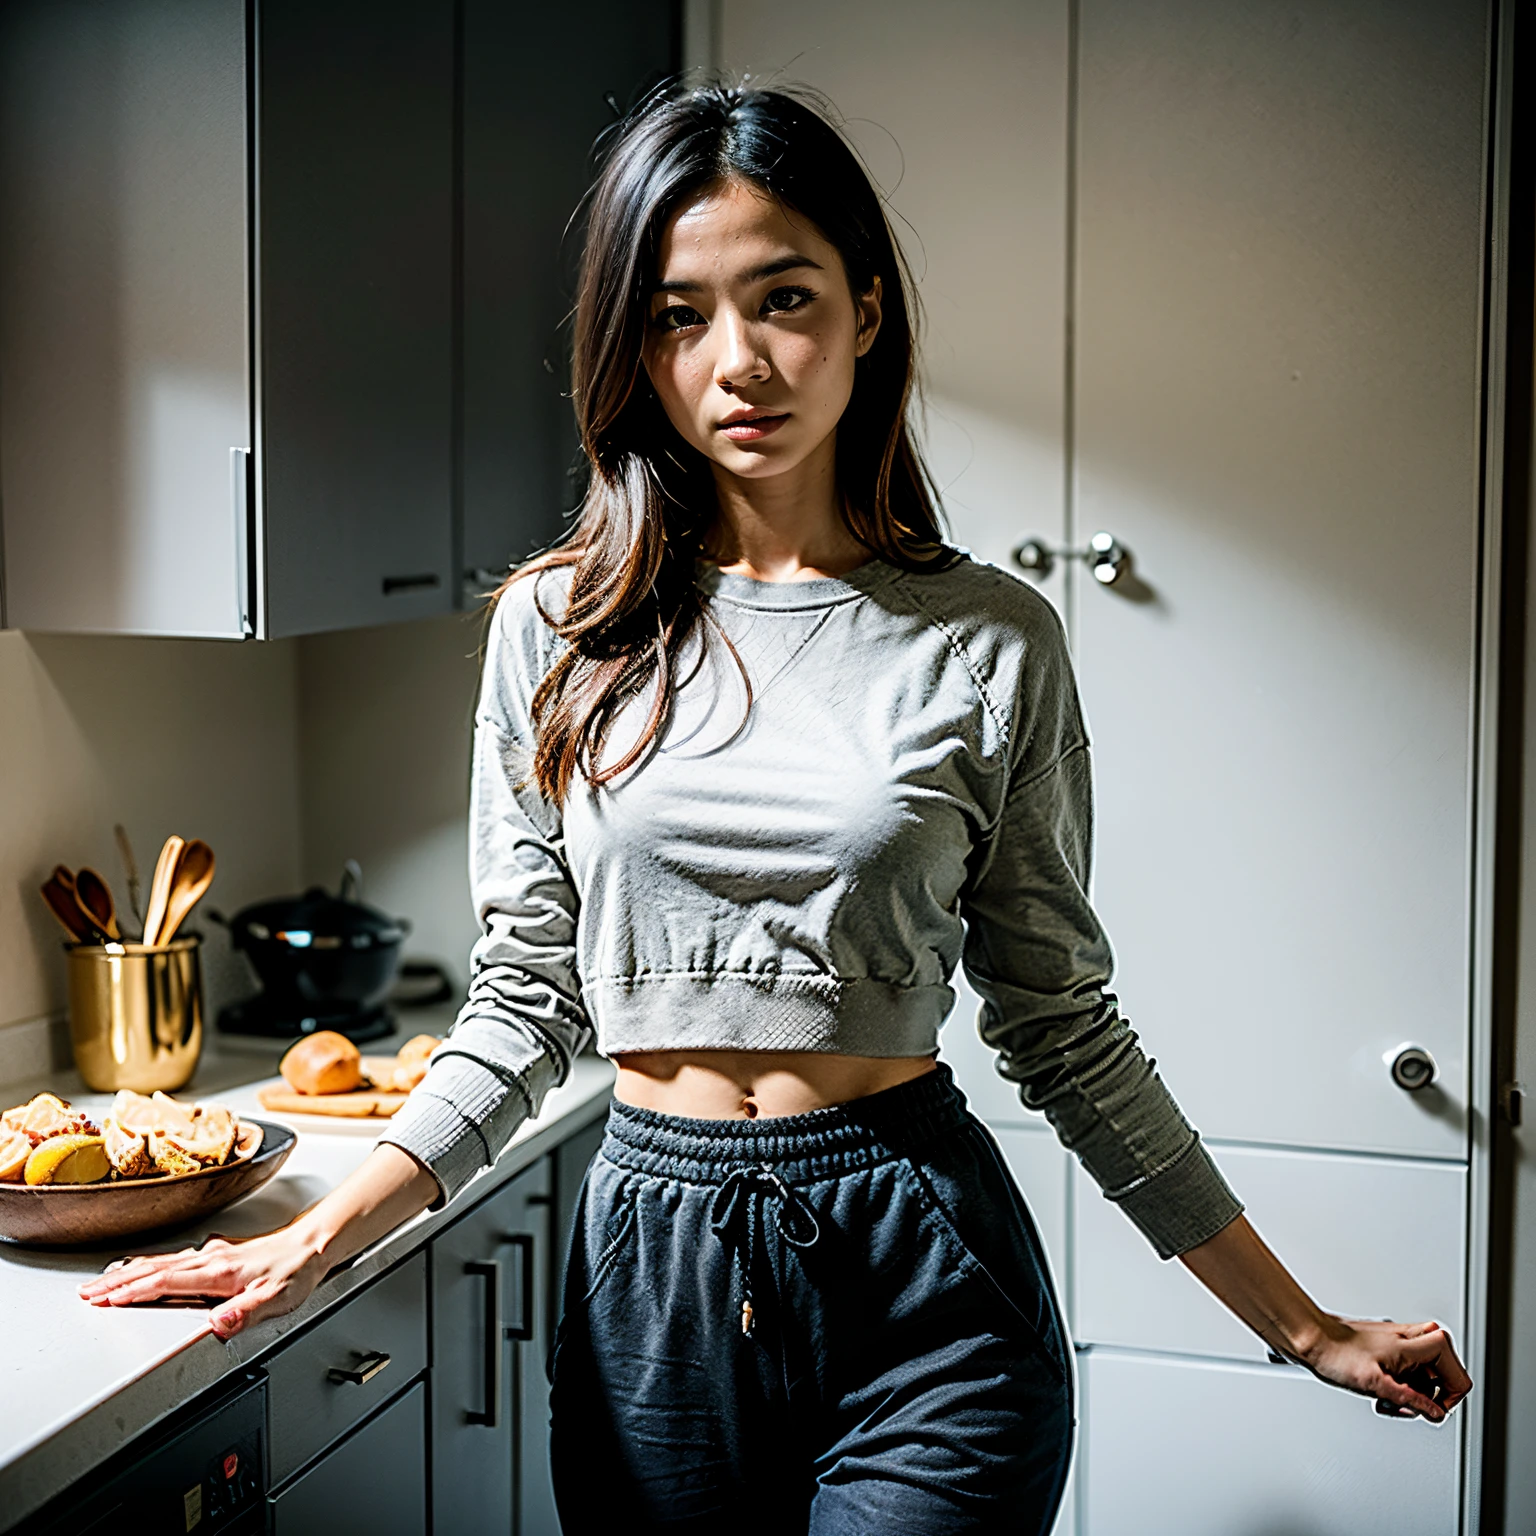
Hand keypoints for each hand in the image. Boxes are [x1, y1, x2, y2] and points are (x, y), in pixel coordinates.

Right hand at [78, 1227, 325, 1338]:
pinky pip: (173, 1259)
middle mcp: (211, 1258)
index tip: (105, 1301)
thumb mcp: (276, 1299)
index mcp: (219, 1272)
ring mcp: (212, 1253)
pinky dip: (149, 1264)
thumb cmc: (295, 1272)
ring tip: (100, 1282)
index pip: (165, 1283)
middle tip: (86, 1294)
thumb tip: (217, 1324)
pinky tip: (143, 1267)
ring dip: (127, 1272)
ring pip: (161, 1262)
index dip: (133, 1292)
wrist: (313, 1245)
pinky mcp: (217, 1253)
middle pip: (154, 1270)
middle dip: (117, 1283)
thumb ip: (244, 1313)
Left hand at [1296, 1315, 1471, 1421]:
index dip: (1448, 1399)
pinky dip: (1400, 1387)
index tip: (1429, 1409)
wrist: (1310, 1338)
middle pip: (1445, 1378)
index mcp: (1416, 1343)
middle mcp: (1412, 1339)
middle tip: (1406, 1404)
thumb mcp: (1374, 1383)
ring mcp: (1402, 1343)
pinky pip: (1409, 1373)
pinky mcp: (1390, 1348)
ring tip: (1387, 1399)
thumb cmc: (1335, 1353)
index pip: (1459, 1377)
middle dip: (1429, 1397)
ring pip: (1427, 1377)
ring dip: (1412, 1394)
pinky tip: (1380, 1392)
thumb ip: (1410, 1399)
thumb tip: (1435, 1412)